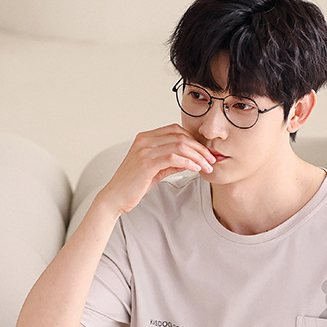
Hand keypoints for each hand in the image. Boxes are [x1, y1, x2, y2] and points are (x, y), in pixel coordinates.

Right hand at [98, 124, 215, 216]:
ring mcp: (144, 150)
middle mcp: (144, 140)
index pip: (175, 130)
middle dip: (199, 147)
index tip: (205, 153)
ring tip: (207, 166)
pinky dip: (188, 162)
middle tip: (211, 159)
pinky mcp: (146, 163)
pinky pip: (173, 157)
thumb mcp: (155, 170)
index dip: (193, 140)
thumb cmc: (133, 184)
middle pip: (180, 135)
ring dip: (197, 156)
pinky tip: (196, 169)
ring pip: (179, 145)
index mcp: (145, 138)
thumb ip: (171, 162)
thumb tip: (190, 160)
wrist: (115, 197)